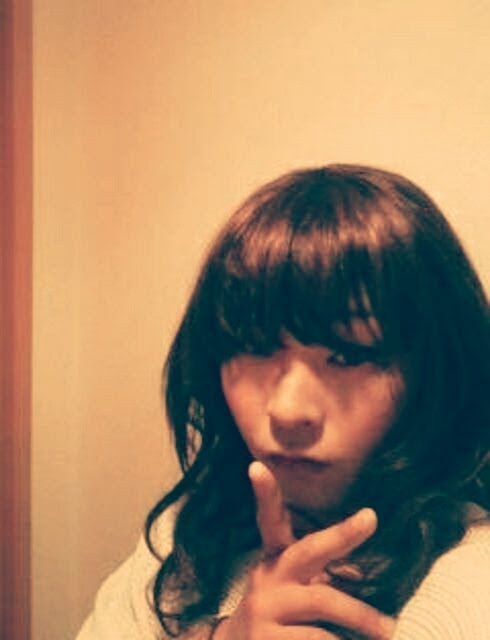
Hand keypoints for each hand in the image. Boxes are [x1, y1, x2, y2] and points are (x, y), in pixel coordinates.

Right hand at [214, 461, 394, 639]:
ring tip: (388, 631)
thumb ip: (318, 577)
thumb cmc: (279, 620)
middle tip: (370, 518)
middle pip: (308, 552)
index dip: (264, 493)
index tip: (257, 466)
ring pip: (322, 603)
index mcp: (276, 563)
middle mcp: (266, 581)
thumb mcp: (292, 592)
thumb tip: (361, 569)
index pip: (269, 520)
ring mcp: (262, 612)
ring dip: (361, 618)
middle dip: (341, 534)